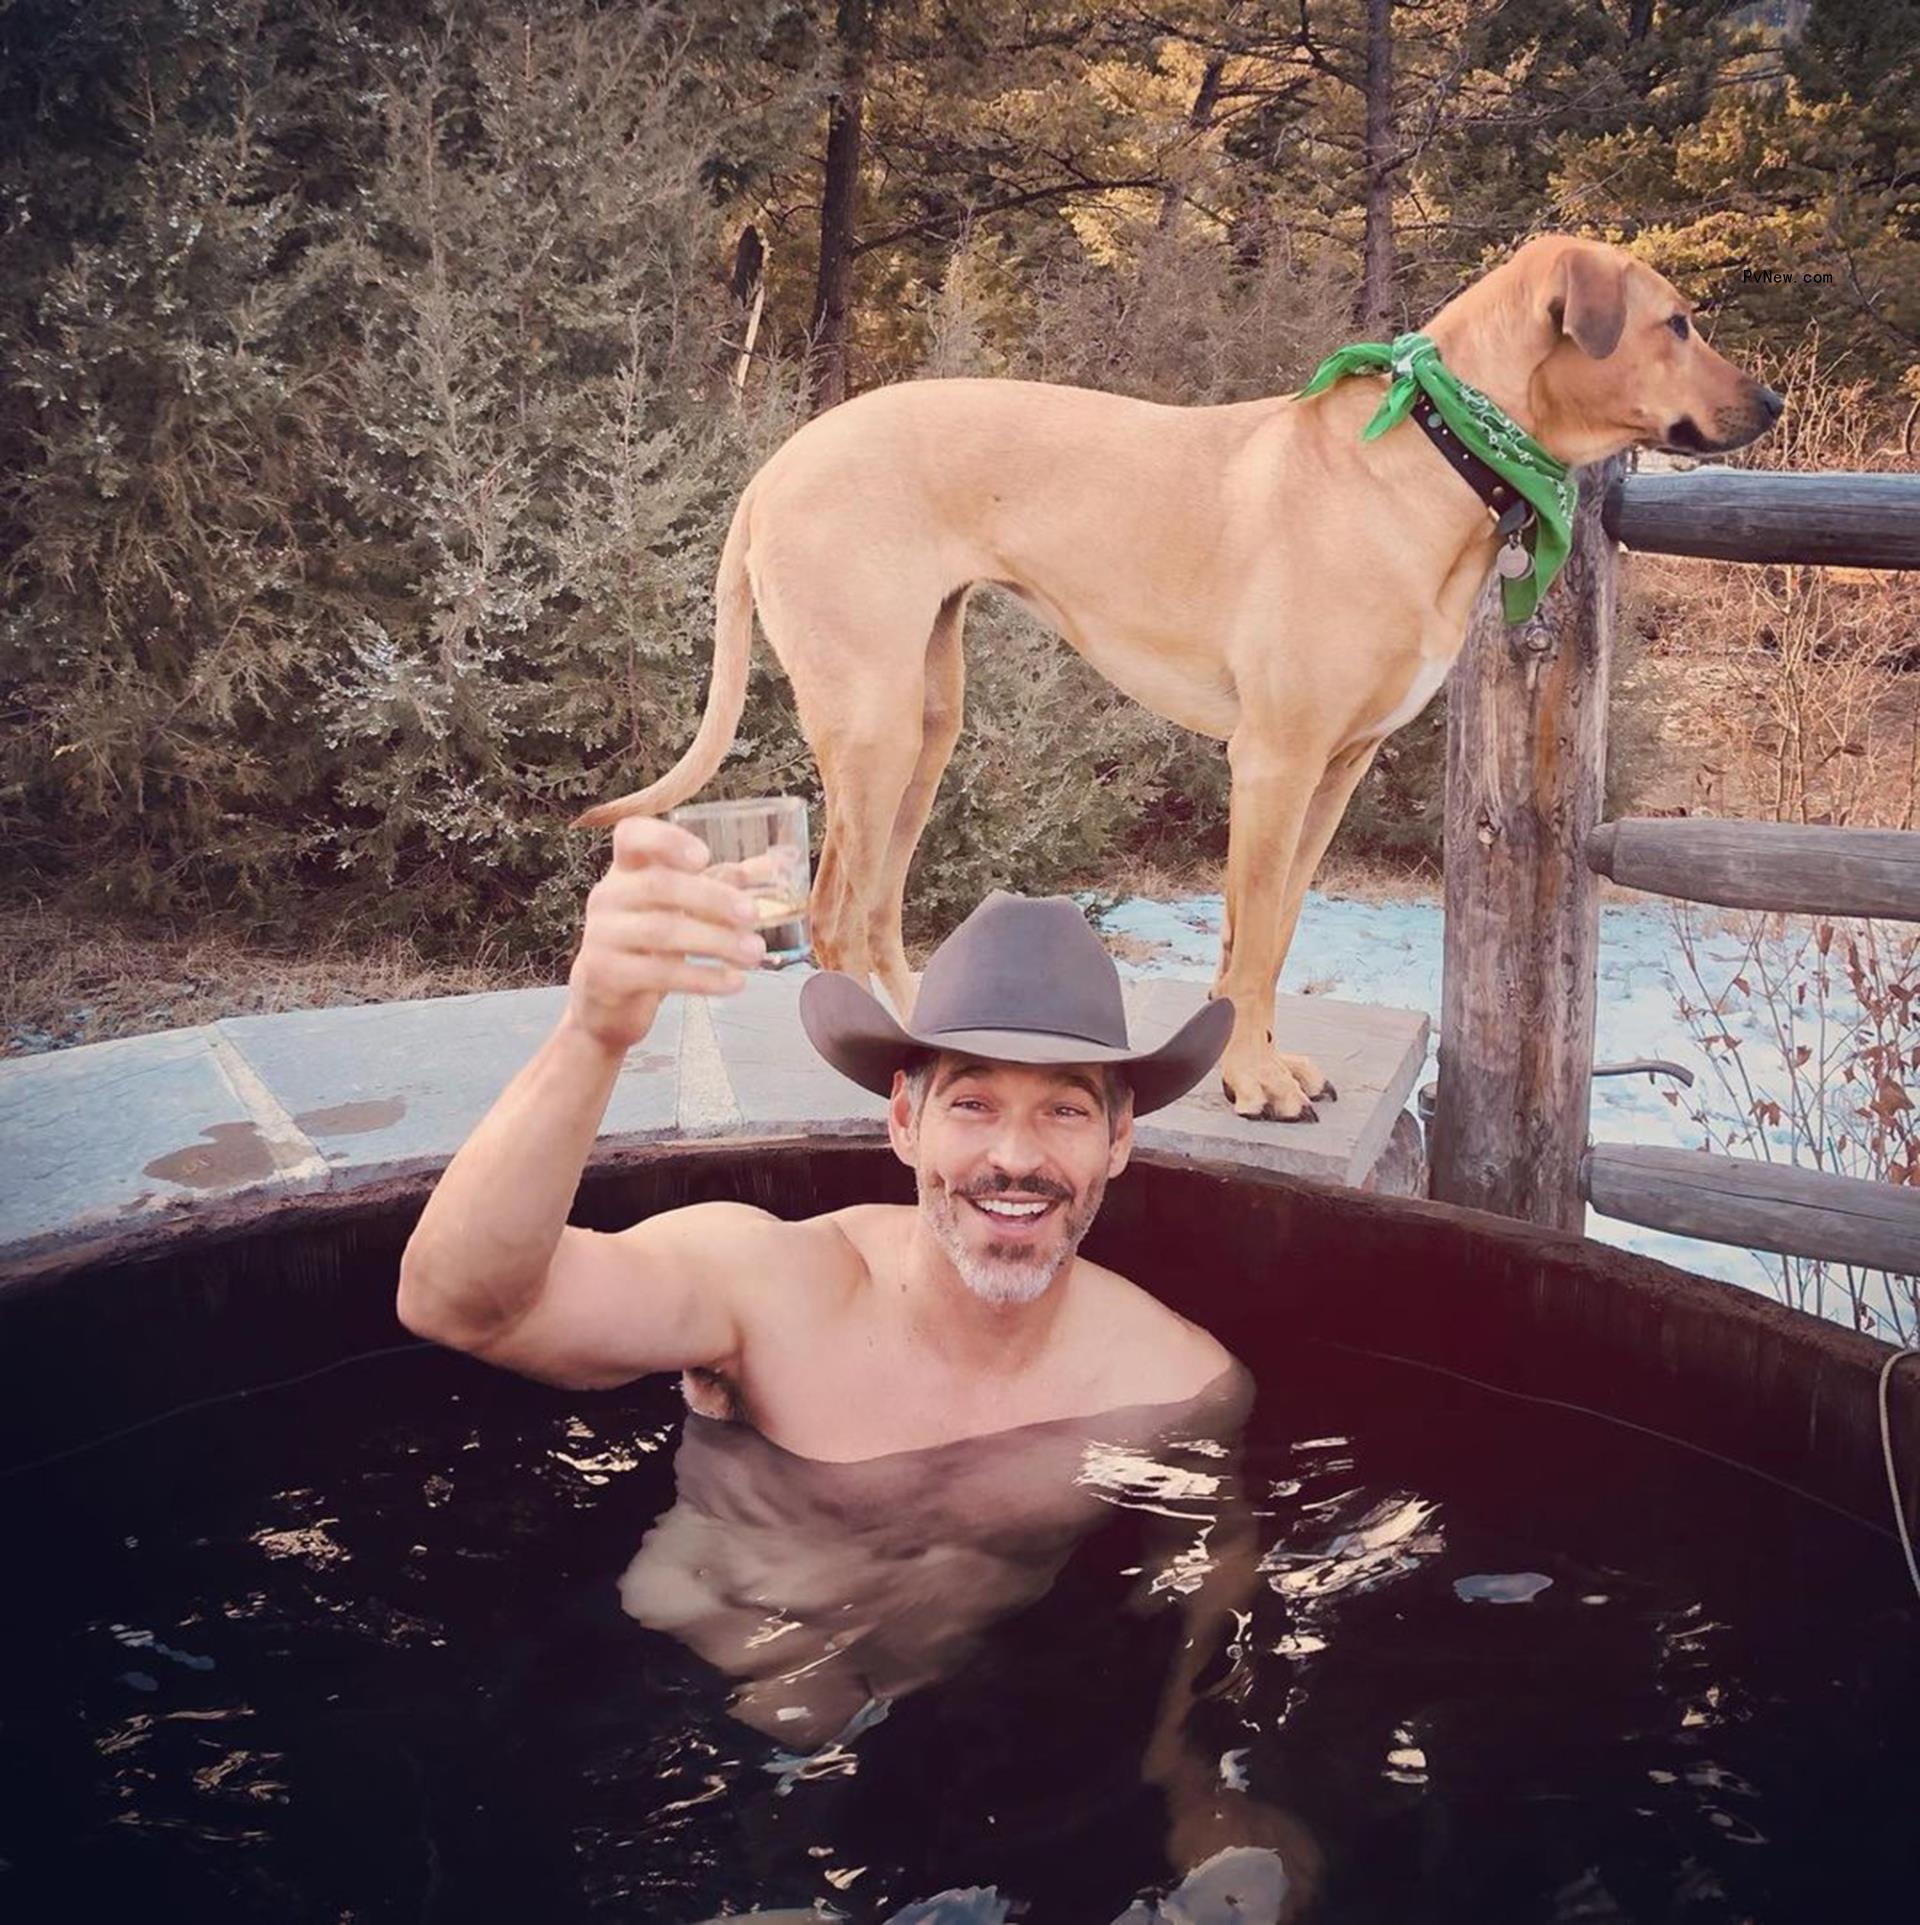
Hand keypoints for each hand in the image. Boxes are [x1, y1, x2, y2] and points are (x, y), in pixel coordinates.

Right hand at [564, 817, 769, 1053]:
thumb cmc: (650, 941)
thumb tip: (779, 863)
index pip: (632, 835)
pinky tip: (735, 982)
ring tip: (755, 953)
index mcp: (626, 869)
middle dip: (712, 899)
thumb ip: (723, 882)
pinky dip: (703, 978)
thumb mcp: (681, 907)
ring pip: (662, 931)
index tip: (704, 856)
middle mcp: (609, 895)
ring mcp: (603, 935)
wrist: (606, 1001)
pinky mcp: (607, 974)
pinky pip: (660, 973)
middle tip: (754, 914)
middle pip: (659, 885)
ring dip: (717, 941)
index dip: (666, 840)